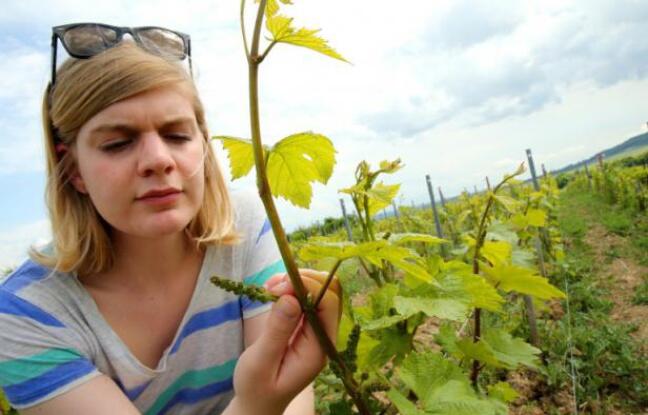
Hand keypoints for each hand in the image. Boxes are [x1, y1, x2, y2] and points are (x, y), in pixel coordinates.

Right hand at [232, 269, 341, 413]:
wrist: (259, 402)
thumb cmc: (257, 388)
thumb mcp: (260, 363)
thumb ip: (277, 332)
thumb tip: (291, 299)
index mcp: (318, 349)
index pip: (328, 304)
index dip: (308, 287)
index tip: (279, 286)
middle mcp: (322, 336)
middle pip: (328, 292)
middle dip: (302, 280)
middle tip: (272, 286)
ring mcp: (315, 330)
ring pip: (317, 291)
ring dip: (295, 282)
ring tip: (269, 287)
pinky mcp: (304, 325)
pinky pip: (305, 298)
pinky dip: (290, 288)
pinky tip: (272, 292)